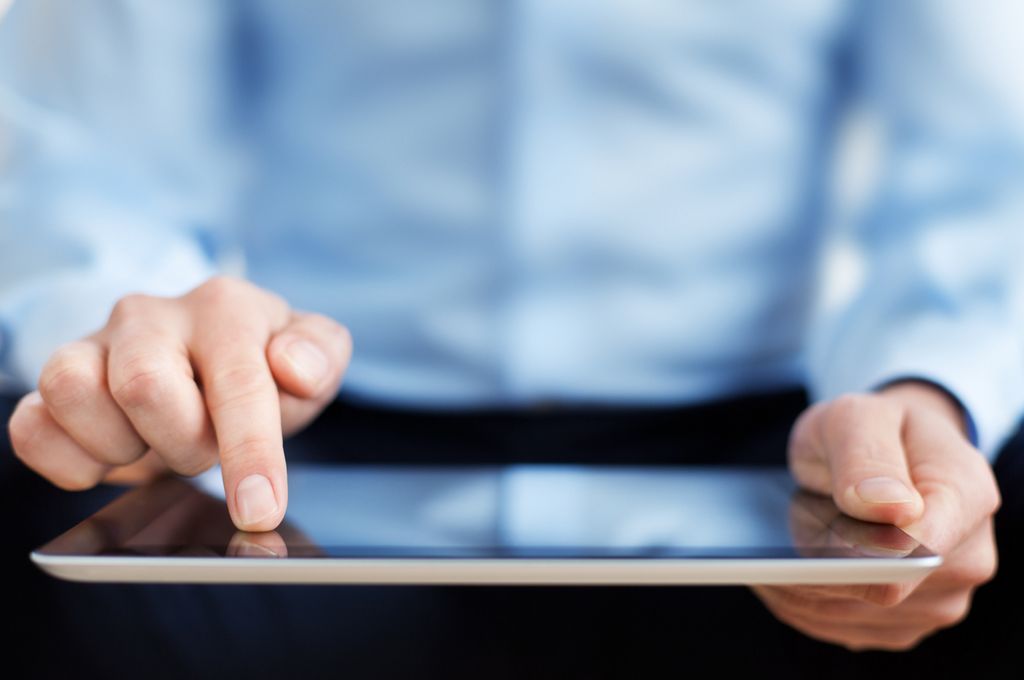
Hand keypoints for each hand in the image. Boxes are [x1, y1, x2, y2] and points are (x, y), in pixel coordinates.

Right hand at [7, 276, 352, 531]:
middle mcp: (150, 315)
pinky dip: (68, 460)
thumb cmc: (262, 363)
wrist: (201, 357)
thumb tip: (295, 369)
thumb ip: (320, 354)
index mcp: (224, 307)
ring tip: (159, 443)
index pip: (236, 380)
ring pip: (73, 393)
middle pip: (144, 387)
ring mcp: (93, 345)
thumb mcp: (313, 355)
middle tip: (206, 450)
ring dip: (123, 446)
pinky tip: (110, 457)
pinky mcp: (52, 383)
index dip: (249, 451)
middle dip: (184, 444)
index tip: (259, 509)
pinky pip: (31, 426)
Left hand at [752, 381, 1000, 650]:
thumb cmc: (875, 427)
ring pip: (848, 614)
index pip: (922, 546)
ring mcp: (937, 598)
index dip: (866, 548)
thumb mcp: (859, 415)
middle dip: (817, 568)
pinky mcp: (900, 622)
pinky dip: (797, 601)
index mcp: (967, 495)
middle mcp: (966, 557)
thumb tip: (887, 507)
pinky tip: (774, 574)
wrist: (890, 448)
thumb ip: (868, 453)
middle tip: (767, 544)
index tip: (817, 535)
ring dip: (798, 588)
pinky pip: (835, 625)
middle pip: (881, 592)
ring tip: (764, 554)